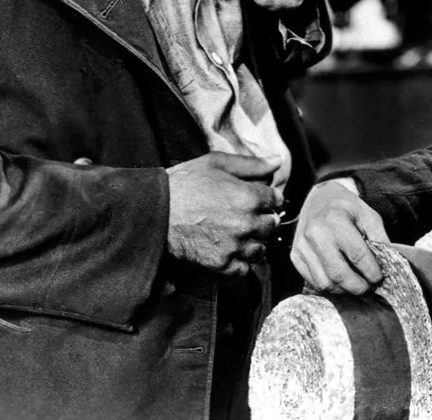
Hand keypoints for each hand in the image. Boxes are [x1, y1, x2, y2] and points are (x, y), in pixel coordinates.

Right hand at [166, 153, 282, 275]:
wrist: (154, 214)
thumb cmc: (184, 184)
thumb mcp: (215, 163)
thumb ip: (250, 163)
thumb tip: (278, 161)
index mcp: (249, 197)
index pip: (276, 200)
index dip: (267, 198)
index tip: (256, 198)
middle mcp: (247, 224)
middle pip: (272, 225)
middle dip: (262, 219)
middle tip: (246, 216)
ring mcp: (236, 246)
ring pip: (261, 249)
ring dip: (253, 242)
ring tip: (238, 235)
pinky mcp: (222, 265)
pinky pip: (244, 269)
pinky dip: (240, 262)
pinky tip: (230, 251)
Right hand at [291, 180, 389, 293]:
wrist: (318, 198)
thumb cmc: (346, 208)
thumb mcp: (368, 214)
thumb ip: (379, 237)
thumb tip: (388, 263)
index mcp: (335, 219)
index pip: (357, 255)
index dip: (371, 271)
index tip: (379, 278)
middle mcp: (315, 233)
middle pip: (339, 273)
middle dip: (358, 287)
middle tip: (369, 288)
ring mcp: (302, 246)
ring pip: (324, 282)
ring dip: (344, 290)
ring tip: (355, 285)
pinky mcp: (295, 256)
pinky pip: (313, 281)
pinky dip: (329, 286)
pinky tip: (340, 281)